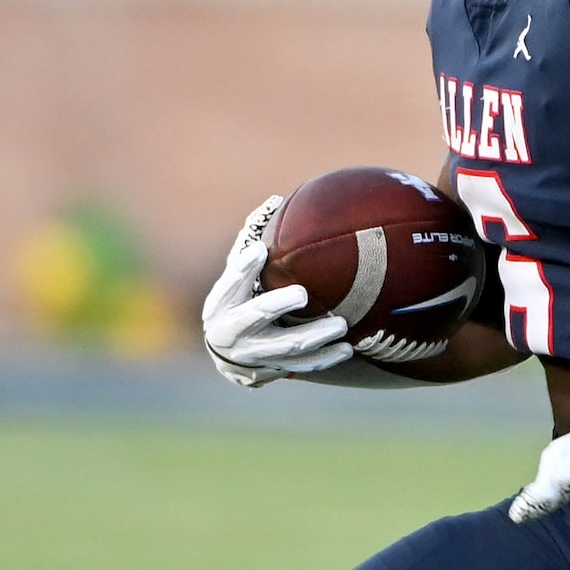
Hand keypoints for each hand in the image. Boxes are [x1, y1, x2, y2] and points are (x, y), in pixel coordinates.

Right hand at [201, 196, 352, 388]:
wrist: (229, 352)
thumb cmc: (238, 300)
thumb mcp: (236, 276)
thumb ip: (250, 244)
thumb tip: (274, 200)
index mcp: (222, 302)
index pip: (231, 282)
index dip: (243, 268)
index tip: (260, 250)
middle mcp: (232, 331)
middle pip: (256, 317)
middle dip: (278, 306)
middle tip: (303, 293)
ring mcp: (254, 355)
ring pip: (285, 347)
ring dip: (314, 337)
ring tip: (340, 325)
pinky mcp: (274, 369)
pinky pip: (302, 366)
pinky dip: (324, 358)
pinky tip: (346, 349)